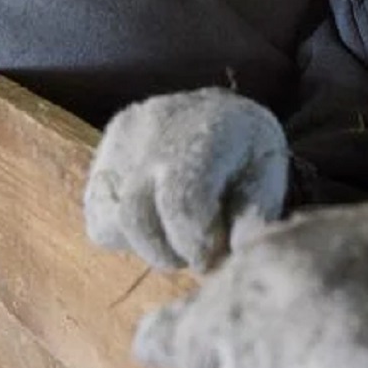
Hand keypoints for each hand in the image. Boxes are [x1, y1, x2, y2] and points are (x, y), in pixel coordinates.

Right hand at [84, 88, 288, 272]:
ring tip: (176, 232)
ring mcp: (121, 139)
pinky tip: (155, 217)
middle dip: (166, 252)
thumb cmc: (248, 150)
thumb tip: (233, 251)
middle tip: (193, 254)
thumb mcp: (268, 175)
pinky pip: (98, 215)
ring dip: (145, 244)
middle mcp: (154, 128)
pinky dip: (125, 232)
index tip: (212, 257)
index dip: (194, 243)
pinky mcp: (101, 154)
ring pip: (111, 221)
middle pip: (136, 216)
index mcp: (207, 130)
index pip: (181, 200)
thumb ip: (254, 213)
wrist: (219, 111)